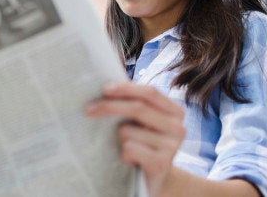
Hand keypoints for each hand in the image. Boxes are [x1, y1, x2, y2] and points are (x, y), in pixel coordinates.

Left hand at [85, 81, 185, 195]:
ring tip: (126, 148)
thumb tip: (106, 86)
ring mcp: (172, 146)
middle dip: (109, 106)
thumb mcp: (141, 122)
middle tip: (88, 109)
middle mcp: (178, 127)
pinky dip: (123, 153)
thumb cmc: (142, 144)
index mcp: (175, 112)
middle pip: (138, 108)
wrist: (153, 180)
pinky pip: (129, 148)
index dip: (126, 88)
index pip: (150, 93)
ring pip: (128, 130)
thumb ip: (133, 103)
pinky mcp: (161, 163)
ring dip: (118, 138)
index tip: (104, 89)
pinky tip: (130, 161)